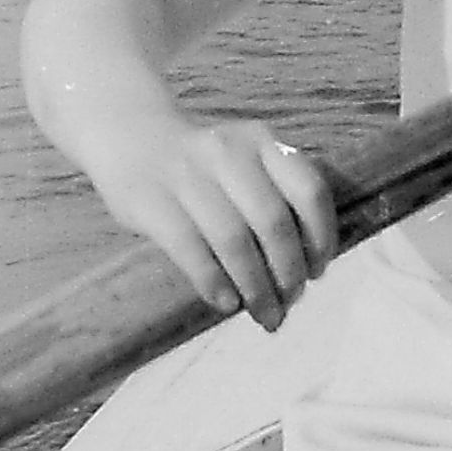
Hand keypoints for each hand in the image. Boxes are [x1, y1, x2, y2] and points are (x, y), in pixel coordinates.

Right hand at [84, 116, 338, 331]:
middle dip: (288, 271)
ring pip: (233, 239)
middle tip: (290, 302)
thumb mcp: (246, 162)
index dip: (321, 236)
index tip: (318, 271)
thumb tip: (306, 269)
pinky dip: (214, 282)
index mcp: (262, 142)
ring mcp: (188, 174)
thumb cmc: (203, 166)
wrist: (129, 136)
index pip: (309, 190)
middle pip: (272, 221)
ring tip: (265, 313)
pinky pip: (190, 249)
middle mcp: (229, 152)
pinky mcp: (151, 201)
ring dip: (255, 285)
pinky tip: (227, 303)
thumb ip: (276, 197)